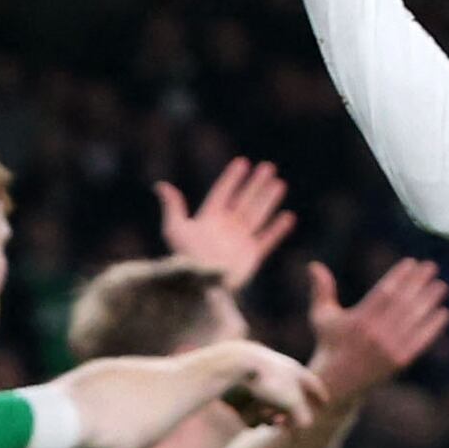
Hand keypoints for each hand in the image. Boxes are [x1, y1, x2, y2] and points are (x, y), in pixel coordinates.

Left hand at [157, 160, 293, 291]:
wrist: (202, 284)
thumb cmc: (186, 257)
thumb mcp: (175, 229)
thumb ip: (173, 207)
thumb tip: (160, 185)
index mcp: (209, 219)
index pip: (222, 193)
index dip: (232, 178)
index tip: (243, 163)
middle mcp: (226, 228)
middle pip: (244, 200)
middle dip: (256, 184)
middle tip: (268, 167)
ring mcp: (240, 241)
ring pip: (258, 215)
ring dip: (268, 199)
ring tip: (280, 183)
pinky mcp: (251, 256)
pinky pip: (268, 239)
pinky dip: (278, 229)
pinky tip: (288, 217)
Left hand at [199, 340, 326, 431]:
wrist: (233, 367)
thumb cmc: (268, 381)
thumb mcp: (293, 402)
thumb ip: (303, 419)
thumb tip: (302, 431)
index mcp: (294, 371)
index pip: (313, 384)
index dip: (319, 395)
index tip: (324, 403)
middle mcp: (278, 375)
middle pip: (290, 402)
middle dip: (288, 416)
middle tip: (283, 423)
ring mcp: (259, 383)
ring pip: (269, 410)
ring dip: (268, 417)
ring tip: (263, 413)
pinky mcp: (241, 392)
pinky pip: (251, 412)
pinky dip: (251, 416)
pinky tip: (245, 411)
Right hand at [308, 258, 448, 405]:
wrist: (337, 384)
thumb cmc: (329, 345)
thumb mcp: (321, 317)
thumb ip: (321, 290)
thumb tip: (314, 264)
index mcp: (359, 321)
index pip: (385, 292)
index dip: (400, 276)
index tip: (412, 262)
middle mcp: (376, 335)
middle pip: (403, 302)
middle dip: (419, 283)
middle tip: (431, 267)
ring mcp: (390, 349)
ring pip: (415, 319)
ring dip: (430, 301)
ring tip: (441, 286)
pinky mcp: (400, 362)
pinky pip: (421, 340)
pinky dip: (433, 326)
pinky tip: (443, 312)